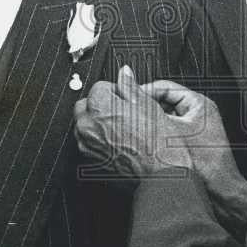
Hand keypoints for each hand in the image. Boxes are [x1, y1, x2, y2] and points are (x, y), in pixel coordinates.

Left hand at [73, 65, 192, 189]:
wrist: (160, 173)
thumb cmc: (156, 143)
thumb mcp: (147, 104)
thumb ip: (130, 85)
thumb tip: (125, 73)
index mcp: (99, 107)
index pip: (100, 86)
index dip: (117, 91)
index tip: (126, 99)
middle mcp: (87, 126)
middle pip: (87, 104)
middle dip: (102, 105)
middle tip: (124, 112)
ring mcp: (86, 145)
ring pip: (86, 124)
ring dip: (99, 123)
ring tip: (125, 129)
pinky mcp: (89, 160)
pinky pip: (89, 143)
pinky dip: (100, 140)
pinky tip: (120, 143)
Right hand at [141, 79, 246, 233]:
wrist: (219, 191)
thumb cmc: (205, 163)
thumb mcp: (172, 132)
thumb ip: (150, 113)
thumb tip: (132, 98)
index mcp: (198, 102)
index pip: (164, 87)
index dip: (143, 93)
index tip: (128, 101)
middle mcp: (198, 113)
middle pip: (163, 102)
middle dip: (146, 109)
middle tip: (129, 114)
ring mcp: (194, 128)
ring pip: (164, 118)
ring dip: (150, 123)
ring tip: (136, 129)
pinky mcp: (190, 143)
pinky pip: (168, 133)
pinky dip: (156, 136)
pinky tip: (146, 144)